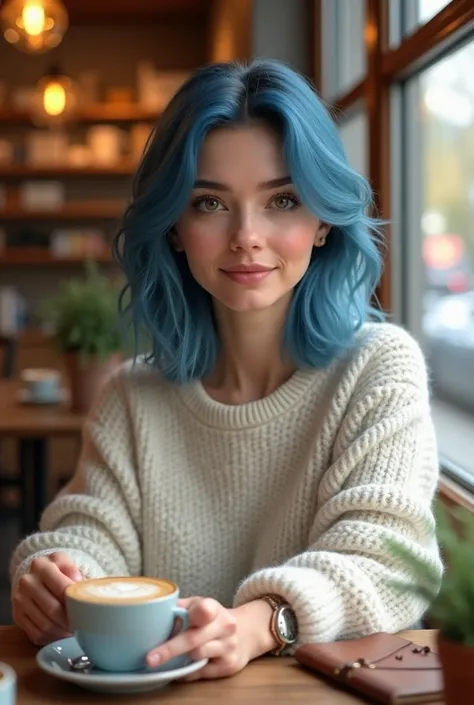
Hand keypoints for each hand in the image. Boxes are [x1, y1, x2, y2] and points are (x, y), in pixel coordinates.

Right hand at [12, 552, 82, 645]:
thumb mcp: (66, 563)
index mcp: (40, 565)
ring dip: (61, 631)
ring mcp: (19, 600)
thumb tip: (77, 580)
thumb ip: (72, 569)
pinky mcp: (17, 615)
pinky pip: (36, 633)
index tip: (85, 610)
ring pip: (44, 624)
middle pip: (52, 608)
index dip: (74, 601)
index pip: (61, 587)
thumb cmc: (57, 571)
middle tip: (82, 626)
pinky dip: (51, 637)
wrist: (36, 577)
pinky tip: (60, 633)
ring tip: (73, 631)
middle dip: (69, 620)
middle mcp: (27, 581)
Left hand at [146, 597, 276, 680]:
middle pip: (194, 639)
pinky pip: (200, 672)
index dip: (194, 613)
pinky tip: (177, 669)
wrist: (247, 632)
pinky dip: (186, 671)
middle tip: (150, 658)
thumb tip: (158, 611)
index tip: (178, 617)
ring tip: (162, 660)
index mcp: (215, 609)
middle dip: (170, 649)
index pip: (204, 609)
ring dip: (178, 659)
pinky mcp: (229, 666)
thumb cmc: (214, 618)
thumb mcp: (201, 605)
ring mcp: (229, 647)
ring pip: (197, 656)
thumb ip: (183, 607)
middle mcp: (225, 626)